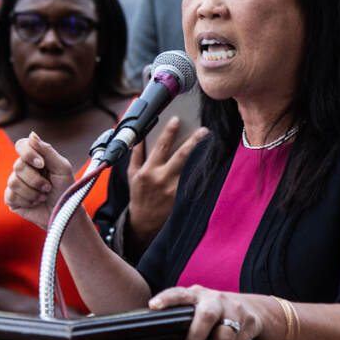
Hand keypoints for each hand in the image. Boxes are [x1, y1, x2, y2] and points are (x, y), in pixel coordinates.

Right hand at [5, 131, 74, 228]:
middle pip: (18, 166)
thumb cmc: (66, 189)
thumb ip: (47, 151)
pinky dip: (27, 200)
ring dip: (33, 192)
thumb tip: (31, 134)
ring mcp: (15, 183)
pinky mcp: (11, 199)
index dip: (28, 154)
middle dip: (36, 179)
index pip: (21, 145)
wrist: (65, 213)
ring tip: (43, 196)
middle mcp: (23, 168)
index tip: (41, 164)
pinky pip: (11, 195)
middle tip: (48, 187)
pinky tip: (35, 203)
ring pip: (14, 182)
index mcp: (35, 157)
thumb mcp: (62, 167)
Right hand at [127, 117, 208, 245]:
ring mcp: (173, 188)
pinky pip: (190, 179)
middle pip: (180, 156)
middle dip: (192, 142)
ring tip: (207, 141)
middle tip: (204, 130)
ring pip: (189, 167)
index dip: (168, 132)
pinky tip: (205, 159)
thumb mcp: (132, 174)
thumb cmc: (138, 194)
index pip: (160, 147)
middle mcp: (161, 178)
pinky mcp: (181, 195)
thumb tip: (139, 138)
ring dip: (199, 154)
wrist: (144, 220)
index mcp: (148, 171)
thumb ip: (136, 155)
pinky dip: (197, 169)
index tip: (176, 120)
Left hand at [149, 285, 262, 339]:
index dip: (166, 299)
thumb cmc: (213, 309)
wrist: (251, 307)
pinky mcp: (249, 324)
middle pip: (208, 315)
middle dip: (196, 337)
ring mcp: (235, 311)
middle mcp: (216, 299)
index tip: (152, 306)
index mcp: (197, 294)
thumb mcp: (197, 304)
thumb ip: (182, 313)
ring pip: (225, 335)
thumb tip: (153, 333)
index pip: (179, 293)